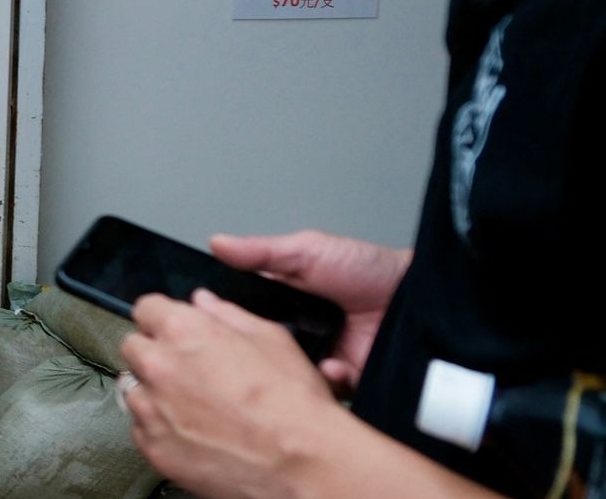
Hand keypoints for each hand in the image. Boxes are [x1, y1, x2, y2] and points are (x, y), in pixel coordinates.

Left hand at [121, 289, 342, 498]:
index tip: (175, 332)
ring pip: (134, 390)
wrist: (304, 464)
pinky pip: (141, 430)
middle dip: (156, 354)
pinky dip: (160, 430)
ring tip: (194, 407)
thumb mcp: (272, 340)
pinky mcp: (154, 448)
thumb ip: (227, 315)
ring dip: (155, 394)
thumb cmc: (293, 403)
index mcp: (182, 330)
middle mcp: (158, 366)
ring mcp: (152, 410)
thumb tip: (203, 302)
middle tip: (188, 372)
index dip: (164, 320)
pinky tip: (193, 434)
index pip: (145, 309)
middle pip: (133, 348)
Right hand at [211, 229, 410, 393]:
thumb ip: (262, 252)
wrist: (421, 298)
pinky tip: (332, 366)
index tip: (212, 318)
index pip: (247, 315)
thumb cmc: (371, 270)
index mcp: (287, 304)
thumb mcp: (310, 251)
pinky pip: (327, 391)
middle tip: (247, 343)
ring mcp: (324, 360)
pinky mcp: (348, 383)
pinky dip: (327, 381)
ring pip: (291, 374)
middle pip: (264, 348)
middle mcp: (302, 334)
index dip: (231, 318)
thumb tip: (218, 243)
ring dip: (290, 368)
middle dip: (255, 348)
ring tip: (293, 356)